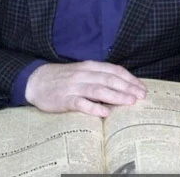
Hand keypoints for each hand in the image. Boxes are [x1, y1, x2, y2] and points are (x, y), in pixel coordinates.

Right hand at [25, 61, 146, 115]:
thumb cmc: (64, 78)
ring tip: (130, 102)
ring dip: (116, 96)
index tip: (142, 87)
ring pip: (98, 90)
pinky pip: (80, 103)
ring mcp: (74, 87)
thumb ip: (99, 76)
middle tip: (142, 96)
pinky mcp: (65, 100)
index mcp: (90, 66)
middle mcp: (84, 74)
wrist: (37, 81)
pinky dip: (93, 107)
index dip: (130, 78)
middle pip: (109, 79)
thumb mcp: (83, 71)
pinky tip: (104, 113)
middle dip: (128, 87)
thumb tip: (122, 86)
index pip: (114, 70)